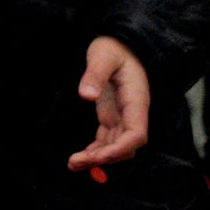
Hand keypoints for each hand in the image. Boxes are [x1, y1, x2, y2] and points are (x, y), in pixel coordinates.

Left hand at [69, 36, 149, 170]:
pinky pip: (106, 139)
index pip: (137, 134)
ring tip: (73, 164)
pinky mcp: (111, 116)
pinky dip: (95, 150)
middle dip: (105, 157)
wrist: (121, 45)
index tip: (99, 155)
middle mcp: (132, 113)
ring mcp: (122, 116)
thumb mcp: (103, 56)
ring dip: (97, 158)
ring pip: (115, 146)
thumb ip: (95, 74)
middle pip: (126, 145)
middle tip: (77, 161)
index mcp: (136, 101)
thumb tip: (86, 95)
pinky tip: (80, 158)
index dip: (121, 148)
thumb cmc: (114, 48)